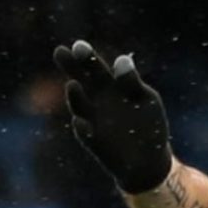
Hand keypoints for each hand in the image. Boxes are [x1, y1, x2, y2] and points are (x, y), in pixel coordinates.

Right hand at [53, 39, 174, 192]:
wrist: (147, 161)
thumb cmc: (148, 125)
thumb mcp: (147, 101)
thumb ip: (132, 82)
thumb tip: (122, 60)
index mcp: (111, 85)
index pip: (95, 66)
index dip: (86, 56)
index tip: (78, 46)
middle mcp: (96, 100)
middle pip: (82, 80)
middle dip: (72, 66)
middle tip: (60, 51)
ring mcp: (92, 120)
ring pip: (79, 105)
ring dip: (75, 96)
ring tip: (73, 85)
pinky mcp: (93, 141)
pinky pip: (85, 133)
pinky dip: (83, 128)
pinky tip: (81, 122)